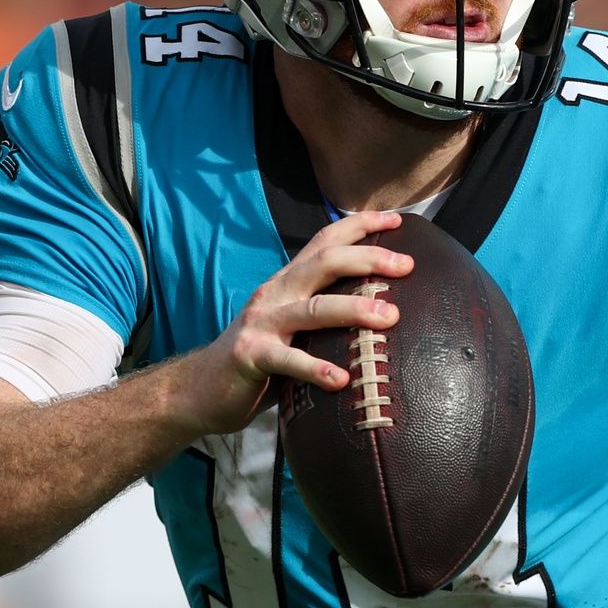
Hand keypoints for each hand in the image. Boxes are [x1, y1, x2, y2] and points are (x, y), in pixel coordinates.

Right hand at [173, 211, 411, 435]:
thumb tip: (384, 312)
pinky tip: (341, 380)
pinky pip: (287, 360)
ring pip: (312, 309)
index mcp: (288, 282)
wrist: (201, 388)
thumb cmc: (261, 360)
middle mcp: (276, 294)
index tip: (397, 219)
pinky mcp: (250, 356)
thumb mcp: (294, 328)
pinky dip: (315, 369)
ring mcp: (262, 324)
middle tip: (406, 265)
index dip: (360, 225)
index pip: (325, 241)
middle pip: (325, 263)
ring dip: (352, 310)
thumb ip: (324, 315)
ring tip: (388, 317)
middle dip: (368, 258)